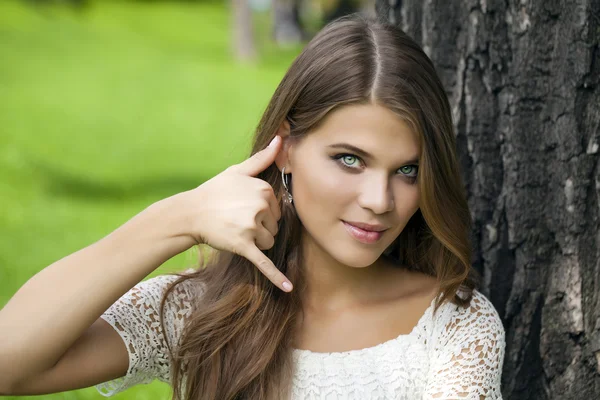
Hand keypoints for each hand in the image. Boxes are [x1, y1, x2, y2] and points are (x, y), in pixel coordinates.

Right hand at [181, 136, 292, 291]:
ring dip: (256, 242)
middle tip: (237, 220)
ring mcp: (252, 227)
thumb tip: (281, 138)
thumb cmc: (215, 191)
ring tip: (235, 231)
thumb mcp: (238, 171)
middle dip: (260, 227)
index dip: (263, 212)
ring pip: (269, 242)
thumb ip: (262, 158)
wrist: (190, 212)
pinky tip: (287, 288)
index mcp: (264, 189)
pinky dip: (277, 277)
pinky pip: (264, 263)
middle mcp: (261, 206)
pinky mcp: (244, 246)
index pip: (277, 208)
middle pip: (275, 226)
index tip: (244, 208)